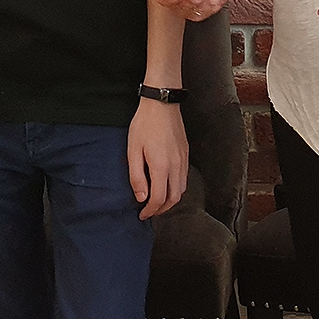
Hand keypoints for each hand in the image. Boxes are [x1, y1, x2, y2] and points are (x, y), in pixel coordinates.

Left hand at [127, 96, 189, 219]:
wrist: (162, 103)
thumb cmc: (144, 124)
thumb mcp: (133, 150)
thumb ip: (136, 177)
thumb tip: (142, 198)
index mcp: (161, 166)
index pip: (159, 199)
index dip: (150, 211)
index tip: (142, 215)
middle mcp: (176, 166)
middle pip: (174, 198)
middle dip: (161, 209)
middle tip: (149, 211)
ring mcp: (183, 160)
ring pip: (182, 189)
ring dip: (170, 200)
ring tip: (157, 201)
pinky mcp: (186, 154)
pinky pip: (184, 178)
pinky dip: (176, 188)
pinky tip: (166, 185)